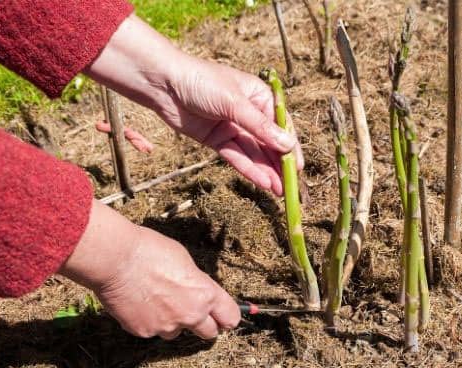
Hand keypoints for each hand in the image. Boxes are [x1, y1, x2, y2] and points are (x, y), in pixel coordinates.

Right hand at [59, 201, 239, 338]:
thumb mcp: (185, 261)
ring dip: (172, 322)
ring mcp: (166, 326)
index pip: (230, 317)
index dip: (227, 316)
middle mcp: (190, 315)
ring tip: (156, 299)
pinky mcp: (144, 332)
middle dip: (203, 324)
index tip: (223, 316)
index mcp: (205, 294)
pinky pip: (152, 330)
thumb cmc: (150, 251)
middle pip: (209, 333)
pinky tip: (138, 302)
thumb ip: (196, 283)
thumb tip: (197, 290)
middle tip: (193, 313)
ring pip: (176, 332)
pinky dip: (148, 320)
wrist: (116, 260)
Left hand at [85, 14, 301, 195]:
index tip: (298, 169)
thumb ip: (260, 127)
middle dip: (279, 165)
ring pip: (254, 153)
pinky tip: (262, 182)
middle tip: (291, 188)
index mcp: (260, 97)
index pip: (281, 126)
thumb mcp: (235, 103)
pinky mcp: (217, 140)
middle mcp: (249, 114)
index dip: (291, 149)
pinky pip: (236, 157)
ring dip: (266, 171)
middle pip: (268, 143)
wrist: (164, 84)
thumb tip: (288, 145)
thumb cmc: (202, 82)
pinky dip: (249, 169)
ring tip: (279, 192)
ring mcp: (233, 128)